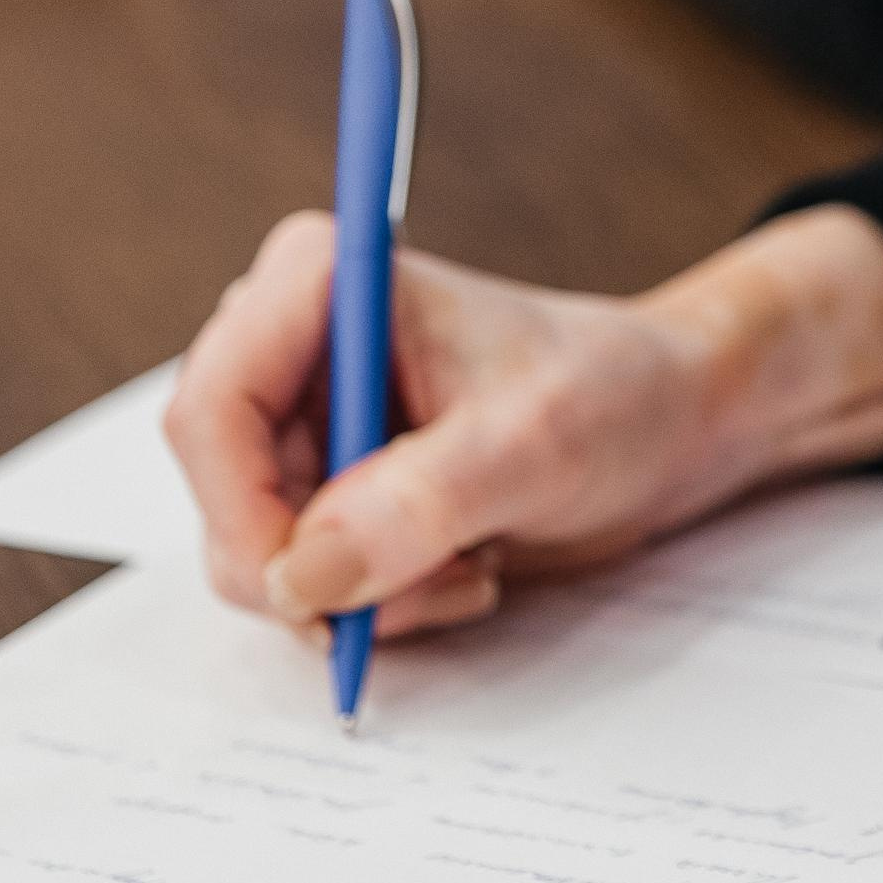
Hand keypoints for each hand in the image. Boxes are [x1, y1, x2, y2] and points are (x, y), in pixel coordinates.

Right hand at [163, 203, 882, 640]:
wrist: (673, 423)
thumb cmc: (617, 394)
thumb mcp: (534, 444)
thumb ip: (418, 503)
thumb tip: (303, 574)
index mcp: (319, 281)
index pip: (209, 409)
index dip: (241, 512)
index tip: (315, 589)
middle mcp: (291, 343)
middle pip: (219, 494)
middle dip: (318, 566)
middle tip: (434, 578)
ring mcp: (304, 420)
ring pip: (257, 552)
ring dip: (361, 593)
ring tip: (468, 561)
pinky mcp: (328, 483)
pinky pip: (301, 578)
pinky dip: (374, 601)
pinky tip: (458, 566)